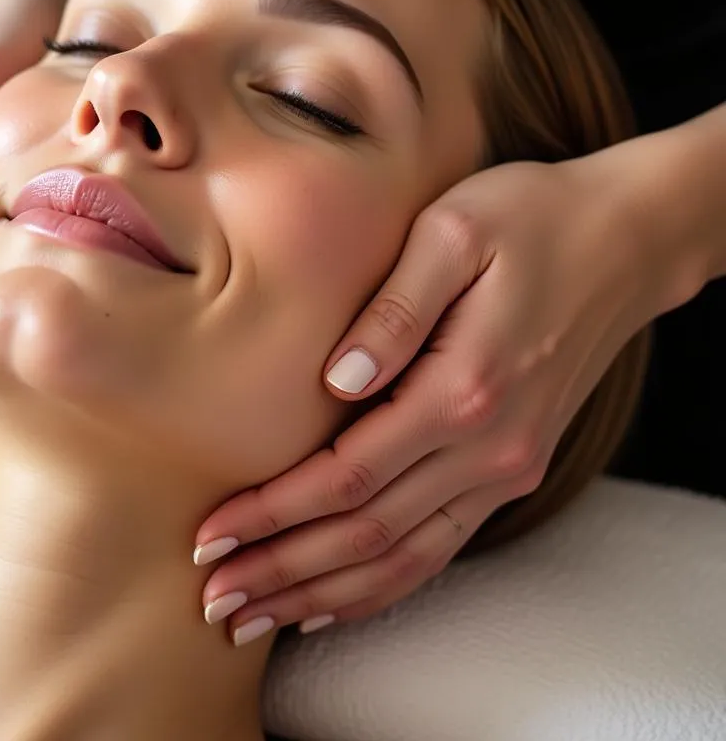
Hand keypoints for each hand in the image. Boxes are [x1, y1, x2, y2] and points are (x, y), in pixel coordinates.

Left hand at [193, 148, 667, 643]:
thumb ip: (393, 311)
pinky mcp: (512, 467)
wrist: (621, 240)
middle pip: (366, 534)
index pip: (347, 475)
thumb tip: (335, 380)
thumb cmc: (527, 219)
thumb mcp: (452, 233)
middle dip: (283, 570)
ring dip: (324, 593)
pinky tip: (335, 602)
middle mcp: (489, 445)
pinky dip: (384, 585)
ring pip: (402, 559)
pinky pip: (440, 547)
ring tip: (255, 617)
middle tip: (214, 599)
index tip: (213, 536)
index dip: (274, 513)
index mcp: (462, 387)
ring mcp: (506, 465)